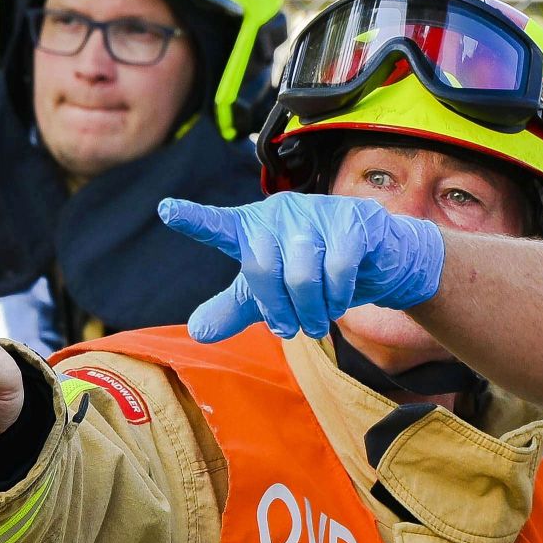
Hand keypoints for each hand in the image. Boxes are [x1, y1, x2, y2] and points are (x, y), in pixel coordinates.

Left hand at [159, 193, 445, 341]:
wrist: (376, 260)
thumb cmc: (314, 272)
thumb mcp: (269, 295)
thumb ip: (234, 309)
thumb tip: (197, 332)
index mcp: (252, 228)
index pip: (219, 225)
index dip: (194, 219)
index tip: (166, 210)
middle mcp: (278, 213)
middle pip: (261, 269)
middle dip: (278, 310)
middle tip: (291, 329)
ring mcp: (316, 212)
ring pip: (300, 275)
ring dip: (311, 311)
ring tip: (319, 319)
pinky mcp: (351, 220)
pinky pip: (336, 269)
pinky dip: (338, 297)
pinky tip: (341, 301)